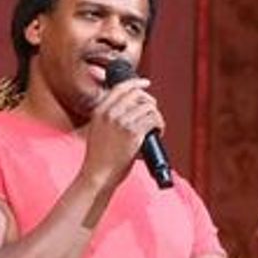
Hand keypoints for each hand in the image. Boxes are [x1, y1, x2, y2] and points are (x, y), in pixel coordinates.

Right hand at [81, 76, 163, 190]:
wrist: (98, 174)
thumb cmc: (99, 158)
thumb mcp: (97, 131)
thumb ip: (108, 118)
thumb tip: (131, 108)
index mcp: (100, 111)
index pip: (120, 87)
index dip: (136, 83)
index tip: (145, 83)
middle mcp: (110, 113)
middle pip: (137, 94)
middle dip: (149, 101)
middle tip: (153, 112)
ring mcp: (122, 122)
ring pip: (148, 107)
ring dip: (156, 116)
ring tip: (156, 127)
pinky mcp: (133, 133)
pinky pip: (153, 119)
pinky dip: (160, 125)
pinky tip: (158, 132)